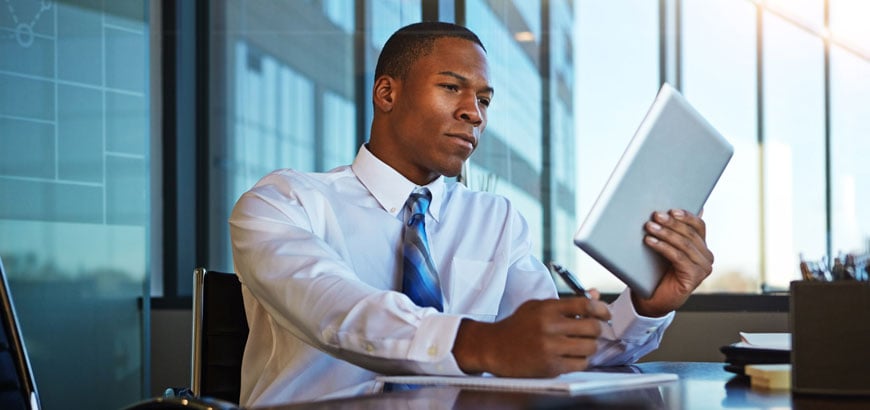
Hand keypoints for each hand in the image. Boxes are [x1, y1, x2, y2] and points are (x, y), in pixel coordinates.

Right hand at [452, 297, 611, 376]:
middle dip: (597, 329)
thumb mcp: (538, 307)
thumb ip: (567, 302)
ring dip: (589, 346)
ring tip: (580, 344)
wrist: (494, 347)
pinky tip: (571, 356)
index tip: (605, 314)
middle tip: (592, 331)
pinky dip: (581, 360)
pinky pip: (580, 364)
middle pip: (592, 327)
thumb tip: (595, 295)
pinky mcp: (550, 367)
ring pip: (590, 347)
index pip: (585, 304)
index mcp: (546, 308)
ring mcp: (550, 348)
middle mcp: (548, 327)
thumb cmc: (518, 326)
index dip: (601, 309)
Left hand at [633, 209, 713, 316]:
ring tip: (649, 227)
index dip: (686, 216)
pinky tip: (650, 241)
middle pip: (690, 234)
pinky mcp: (694, 277)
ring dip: (665, 233)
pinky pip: (678, 257)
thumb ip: (671, 232)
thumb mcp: (665, 248)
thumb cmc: (657, 272)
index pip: (698, 226)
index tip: (670, 210)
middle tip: (655, 216)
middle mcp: (706, 257)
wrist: (652, 299)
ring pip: (684, 244)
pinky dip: (663, 247)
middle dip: (671, 223)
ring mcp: (703, 268)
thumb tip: (670, 210)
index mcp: (702, 247)